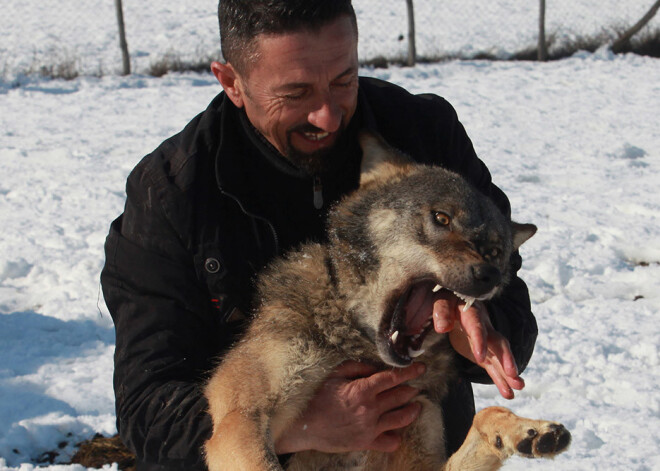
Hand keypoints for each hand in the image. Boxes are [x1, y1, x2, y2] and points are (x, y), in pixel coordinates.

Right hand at [274, 361, 424, 453]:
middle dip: (412, 388)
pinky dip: (397, 436)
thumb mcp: (335, 374)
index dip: (410, 371)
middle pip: (401, 396)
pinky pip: (391, 442)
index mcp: (362, 390)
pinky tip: (397, 429)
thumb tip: (376, 368)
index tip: (421, 368)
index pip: (393, 378)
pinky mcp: (366, 443)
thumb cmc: (317, 397)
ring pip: (402, 419)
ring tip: (415, 405)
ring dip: (412, 410)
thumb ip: (358, 367)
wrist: (304, 426)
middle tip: (416, 385)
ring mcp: (370, 428)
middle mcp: (370, 409)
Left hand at [432, 291, 523, 398]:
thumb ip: (442, 311)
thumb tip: (442, 327)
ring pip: (500, 356)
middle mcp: (484, 327)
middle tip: (512, 373)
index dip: (479, 341)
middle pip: (498, 342)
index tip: (480, 357)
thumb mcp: (442, 301)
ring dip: (508, 372)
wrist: (457, 300)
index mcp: (471, 313)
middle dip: (505, 358)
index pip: (476, 326)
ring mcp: (487, 340)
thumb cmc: (448, 300)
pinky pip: (494, 366)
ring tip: (518, 387)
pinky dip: (501, 379)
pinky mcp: (485, 352)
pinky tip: (508, 392)